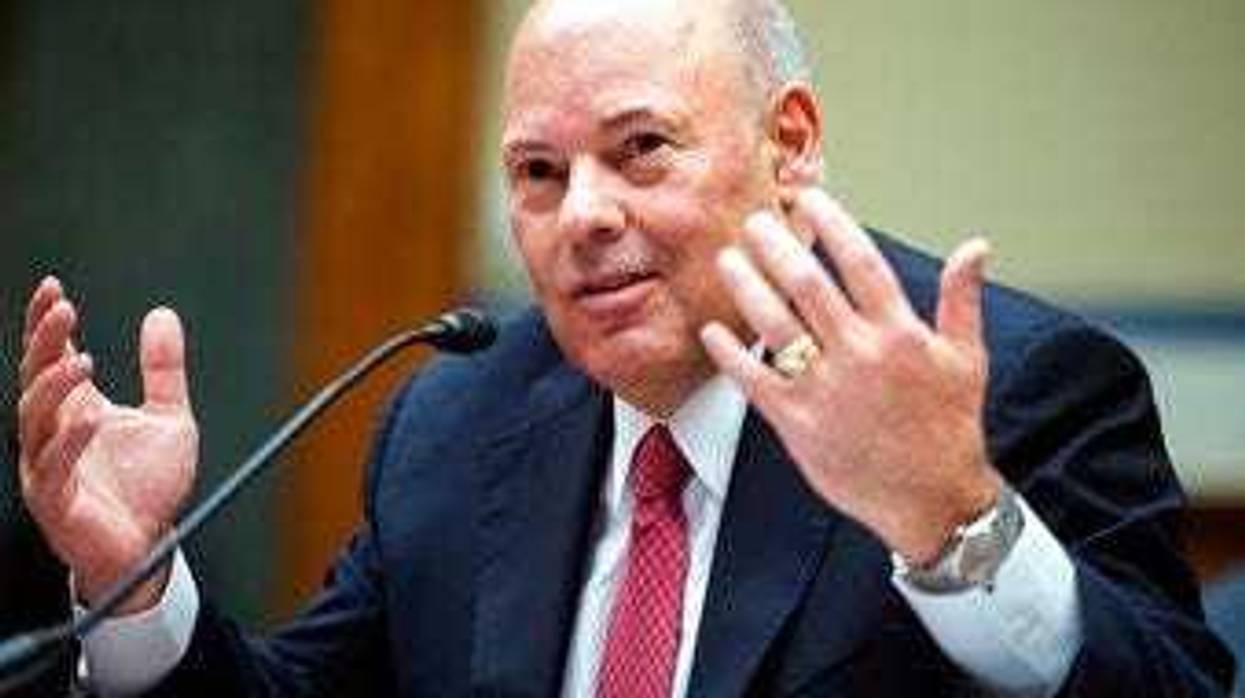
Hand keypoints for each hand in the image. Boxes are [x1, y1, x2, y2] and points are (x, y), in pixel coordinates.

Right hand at [17, 277, 197, 612]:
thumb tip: (162, 316)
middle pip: (35, 378)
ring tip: (80, 360)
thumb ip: (164, 370)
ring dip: (53, 386)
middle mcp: (54, 433)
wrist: (150, 545)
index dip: (46, 324)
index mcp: (76, 409)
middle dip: (44, 342)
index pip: (50, 357)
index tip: (53, 289)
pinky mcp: (55, 500)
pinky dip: (69, 441)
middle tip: (63, 310)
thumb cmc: (150, 486)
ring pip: (33, 418)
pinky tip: (90, 418)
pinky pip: (52, 467)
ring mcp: (48, 466)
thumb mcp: (171, 417)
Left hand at [700, 188, 1000, 564]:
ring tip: (729, 259)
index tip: (807, 199)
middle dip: (776, 245)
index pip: (859, 261)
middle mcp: (859, 355)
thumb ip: (962, 298)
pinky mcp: (798, 423)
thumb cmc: (949, 428)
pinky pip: (755, 379)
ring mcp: (825, 389)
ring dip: (747, 286)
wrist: (933, 501)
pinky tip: (712, 329)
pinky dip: (730, 352)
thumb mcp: (966, 359)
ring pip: (774, 324)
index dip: (830, 223)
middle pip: (807, 284)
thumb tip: (975, 245)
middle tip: (755, 221)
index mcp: (899, 333)